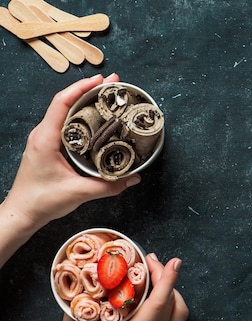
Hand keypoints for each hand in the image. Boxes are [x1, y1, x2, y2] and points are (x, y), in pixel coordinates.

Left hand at [2, 74, 140, 230]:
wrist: (22, 213)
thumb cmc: (41, 201)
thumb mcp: (79, 192)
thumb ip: (109, 185)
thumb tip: (133, 178)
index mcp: (46, 138)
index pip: (63, 102)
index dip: (82, 87)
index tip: (102, 79)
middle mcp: (43, 134)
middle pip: (66, 101)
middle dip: (89, 89)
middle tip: (112, 84)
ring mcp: (44, 139)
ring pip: (65, 111)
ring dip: (85, 101)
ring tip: (107, 96)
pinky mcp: (48, 146)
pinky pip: (66, 123)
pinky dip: (81, 115)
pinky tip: (96, 118)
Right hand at [63, 254, 188, 320]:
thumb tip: (69, 308)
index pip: (160, 303)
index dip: (168, 279)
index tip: (173, 261)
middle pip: (173, 303)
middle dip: (167, 279)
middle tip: (153, 264)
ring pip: (181, 314)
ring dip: (174, 294)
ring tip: (159, 281)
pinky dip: (176, 310)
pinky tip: (164, 306)